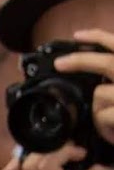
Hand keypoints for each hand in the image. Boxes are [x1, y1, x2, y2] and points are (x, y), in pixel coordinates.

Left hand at [55, 28, 113, 146]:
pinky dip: (102, 126)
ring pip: (101, 93)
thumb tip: (94, 77)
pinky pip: (103, 116)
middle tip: (60, 63)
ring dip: (96, 109)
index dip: (99, 36)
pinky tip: (109, 134)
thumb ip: (112, 78)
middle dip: (81, 61)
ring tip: (105, 124)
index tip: (77, 35)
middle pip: (108, 62)